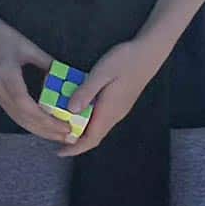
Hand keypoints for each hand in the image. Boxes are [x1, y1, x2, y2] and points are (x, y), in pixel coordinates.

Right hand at [0, 8, 70, 143]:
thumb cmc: (0, 34)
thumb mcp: (27, 46)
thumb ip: (47, 62)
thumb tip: (67, 77)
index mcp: (6, 76)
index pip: (27, 106)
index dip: (46, 120)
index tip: (65, 126)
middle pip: (23, 119)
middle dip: (46, 131)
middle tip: (67, 137)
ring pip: (17, 119)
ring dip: (38, 130)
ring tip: (58, 135)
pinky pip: (13, 113)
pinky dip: (29, 121)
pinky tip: (42, 124)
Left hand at [63, 35, 168, 157]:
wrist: (149, 53)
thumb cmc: (125, 61)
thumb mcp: (102, 73)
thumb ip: (86, 91)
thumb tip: (70, 110)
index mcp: (109, 111)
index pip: (91, 138)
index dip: (75, 148)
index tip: (59, 152)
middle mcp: (115, 115)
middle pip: (94, 136)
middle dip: (76, 142)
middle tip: (56, 138)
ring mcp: (119, 109)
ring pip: (98, 128)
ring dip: (82, 131)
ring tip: (64, 125)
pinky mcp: (120, 102)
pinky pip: (102, 119)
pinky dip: (88, 120)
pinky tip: (79, 110)